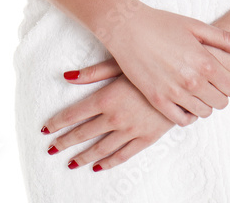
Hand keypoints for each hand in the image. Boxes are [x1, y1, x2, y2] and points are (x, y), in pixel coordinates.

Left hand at [42, 72, 177, 171]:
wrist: (184, 78)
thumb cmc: (151, 64)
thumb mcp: (121, 63)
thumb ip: (93, 72)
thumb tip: (67, 75)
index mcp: (106, 97)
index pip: (73, 114)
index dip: (57, 122)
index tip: (46, 129)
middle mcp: (115, 117)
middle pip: (83, 133)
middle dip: (65, 141)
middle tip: (52, 148)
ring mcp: (130, 130)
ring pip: (100, 148)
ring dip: (83, 156)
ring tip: (70, 162)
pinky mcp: (146, 138)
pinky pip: (122, 155)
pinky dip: (108, 162)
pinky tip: (97, 166)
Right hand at [89, 3, 229, 124]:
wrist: (127, 28)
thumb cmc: (161, 23)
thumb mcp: (196, 25)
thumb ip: (225, 39)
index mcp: (204, 61)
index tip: (224, 77)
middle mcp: (192, 81)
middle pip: (221, 103)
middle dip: (220, 94)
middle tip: (210, 82)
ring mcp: (174, 93)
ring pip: (204, 112)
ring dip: (205, 103)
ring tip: (196, 89)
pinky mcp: (158, 101)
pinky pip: (182, 120)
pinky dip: (188, 114)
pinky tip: (185, 101)